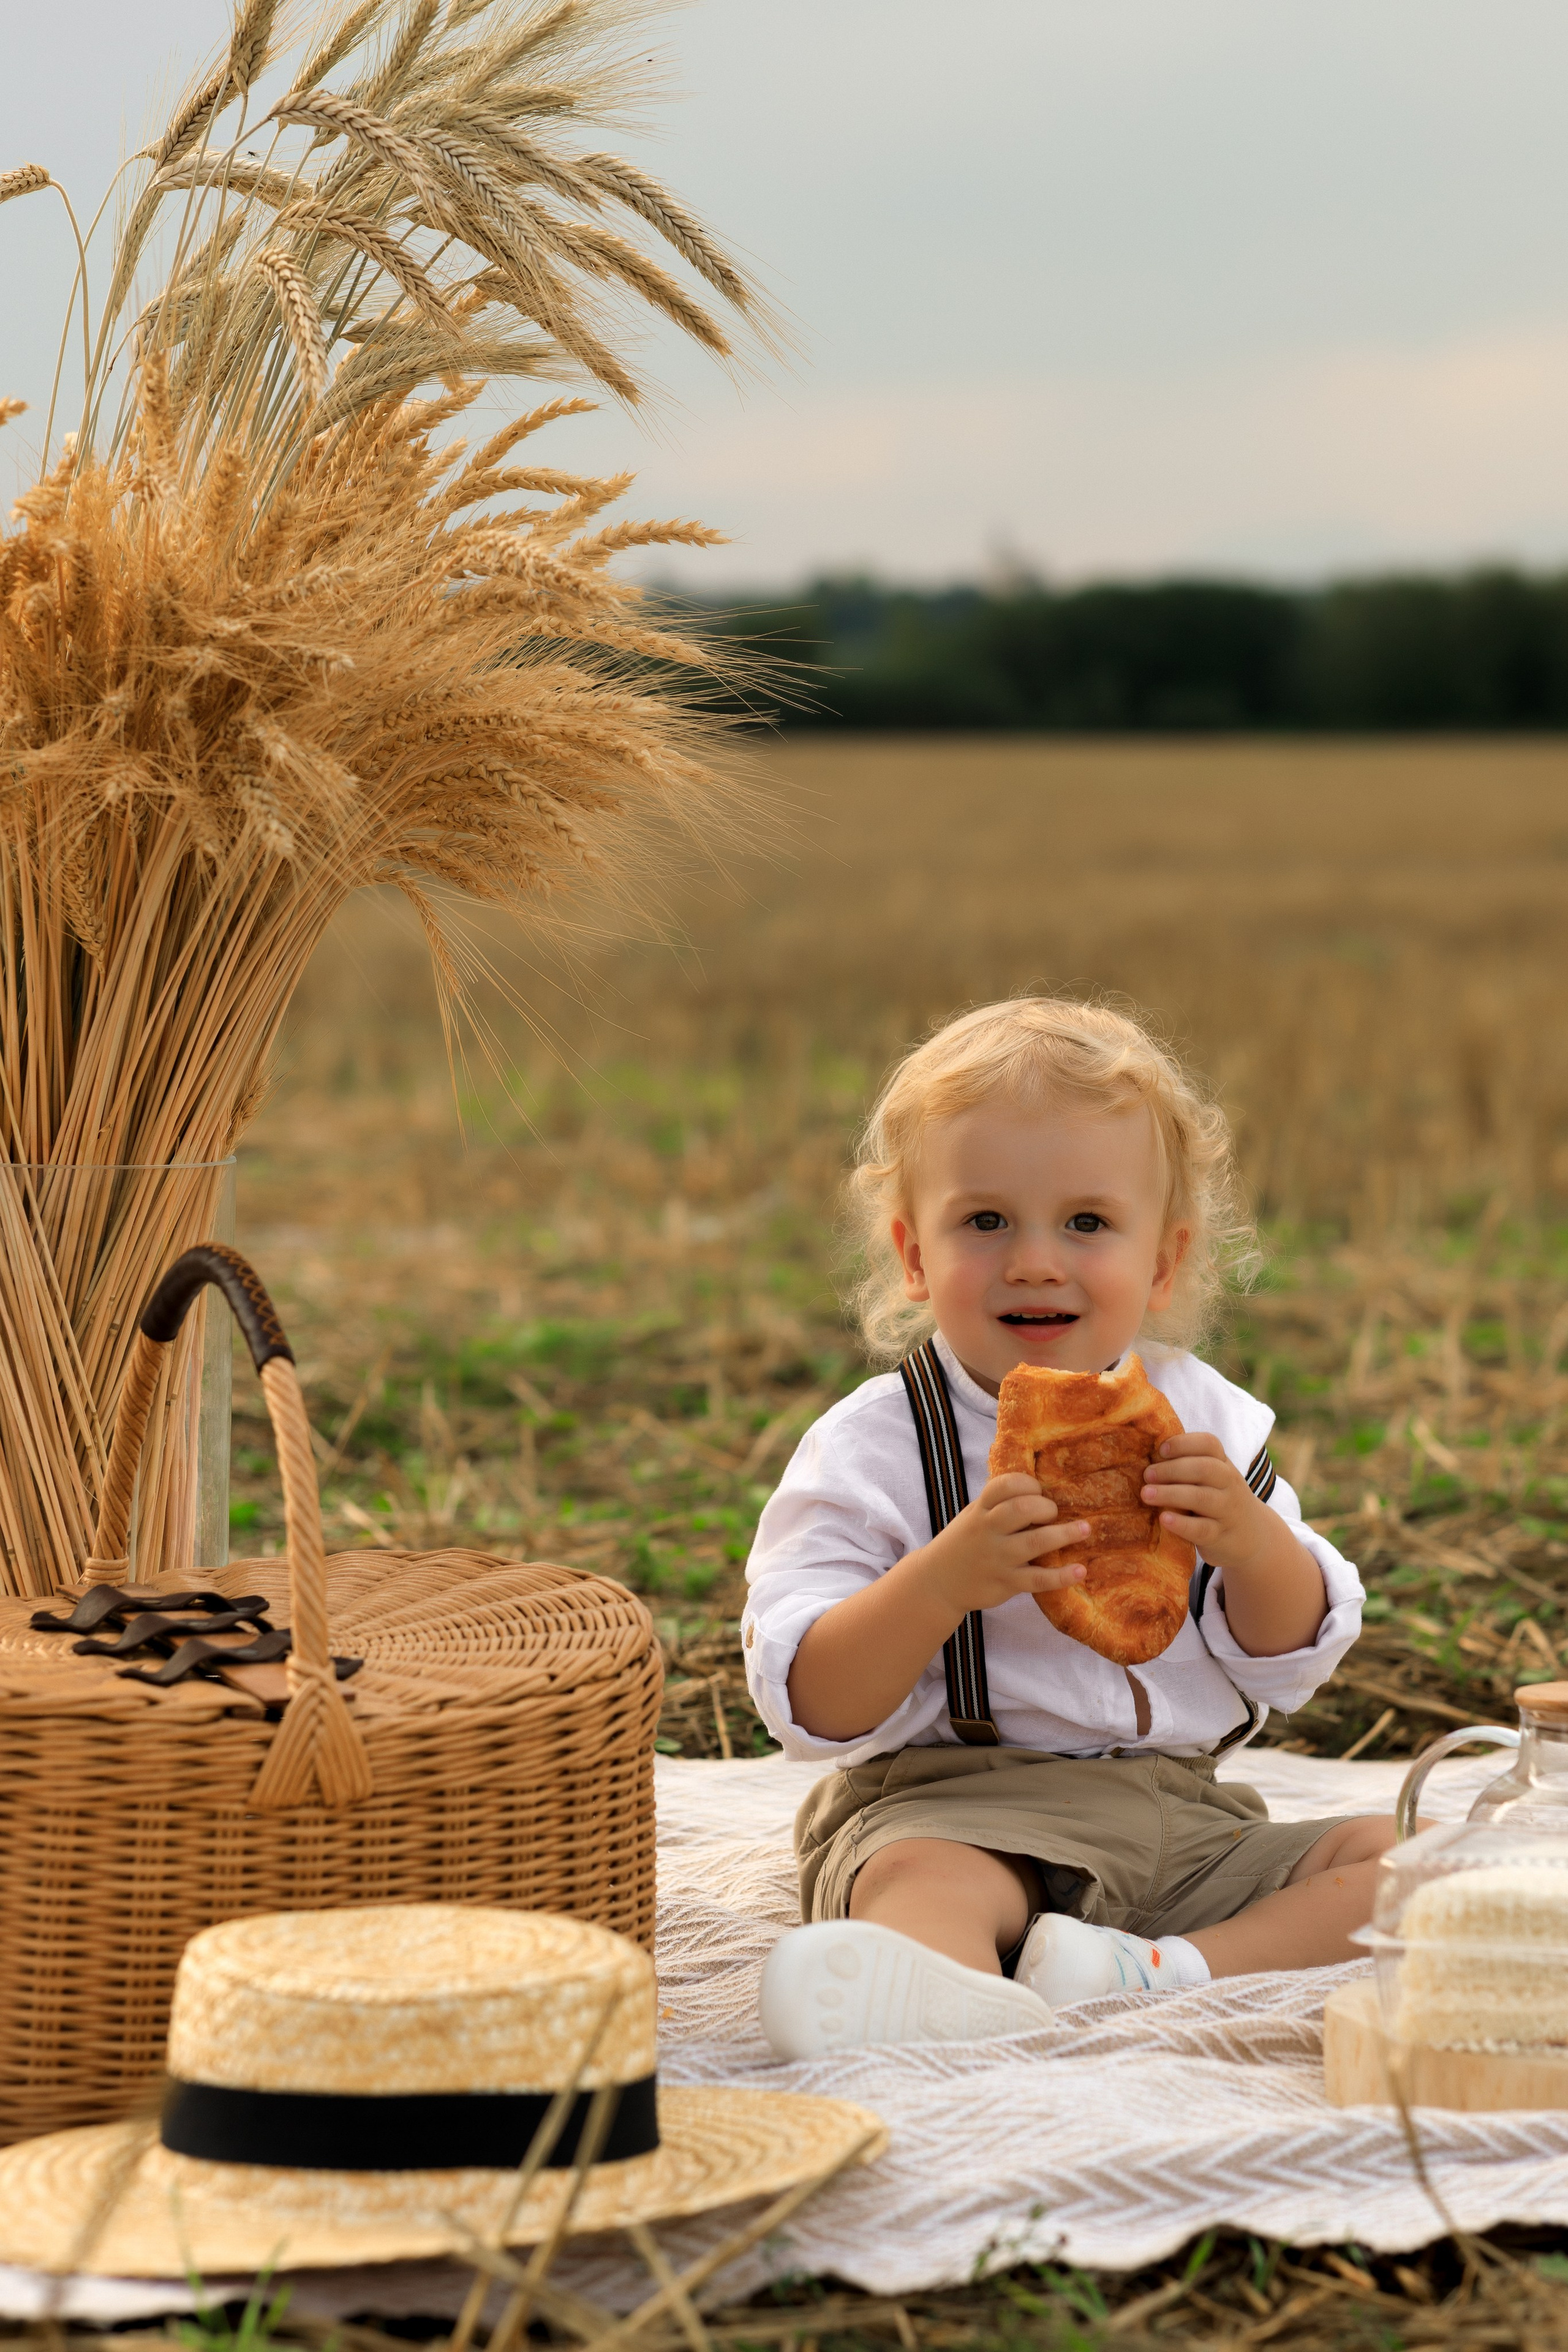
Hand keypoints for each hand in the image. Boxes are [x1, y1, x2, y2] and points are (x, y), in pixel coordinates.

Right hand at [909, 1473, 1087, 1617]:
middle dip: (1045, 1507)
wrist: (938, 1582)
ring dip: (1064, 1534)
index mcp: (980, 1509)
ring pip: (1034, 1543)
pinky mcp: (1005, 1583)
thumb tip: (1043, 1490)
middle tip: (1053, 1513)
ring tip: (1085, 1529)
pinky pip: (1037, 1580)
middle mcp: (987, 1531)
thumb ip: (1000, 1504)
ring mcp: (997, 1558)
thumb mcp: (974, 1516)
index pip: (1004, 1485)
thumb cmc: (965, 1543)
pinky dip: (1061, 1576)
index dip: (1028, 1484)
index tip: (1039, 1490)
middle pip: (1021, 1509)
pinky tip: (1080, 1570)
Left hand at [1141, 1432, 1272, 1570]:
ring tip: (1145, 1494)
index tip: (1161, 1450)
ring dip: (1170, 1494)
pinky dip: (1181, 1524)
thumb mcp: (1213, 1479)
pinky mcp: (1220, 1536)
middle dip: (1171, 1469)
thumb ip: (1189, 1465)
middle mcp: (1229, 1483)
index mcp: (1223, 1464)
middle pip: (1203, 1469)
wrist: (1253, 1536)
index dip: (1184, 1443)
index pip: (1209, 1444)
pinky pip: (1202, 1529)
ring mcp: (1227, 1510)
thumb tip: (1145, 1455)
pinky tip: (1163, 1519)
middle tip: (1146, 1475)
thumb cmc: (1219, 1500)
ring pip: (1201, 1498)